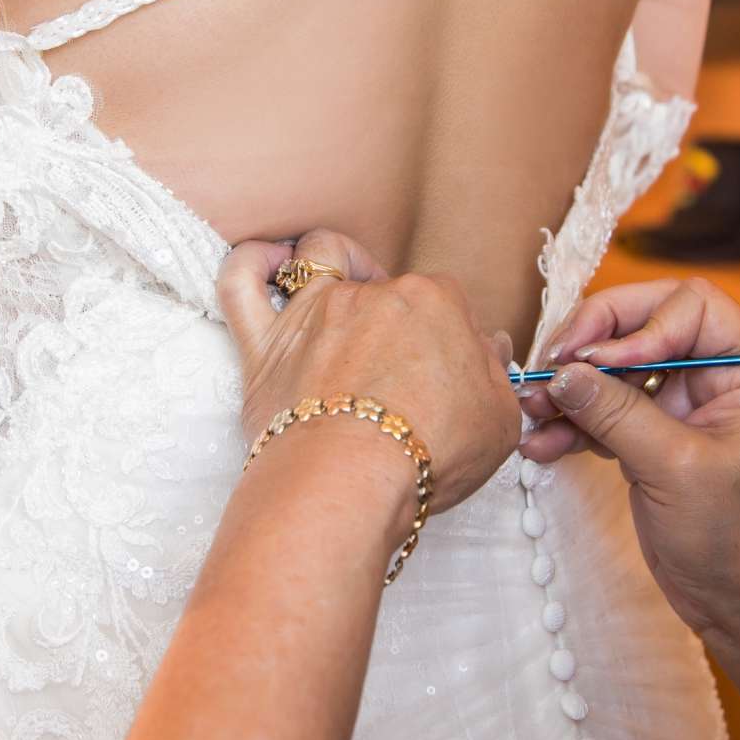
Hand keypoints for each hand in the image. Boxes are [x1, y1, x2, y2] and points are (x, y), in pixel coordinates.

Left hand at [217, 230, 521, 520]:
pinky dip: (250, 264)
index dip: (448, 335)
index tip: (447, 372)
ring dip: (329, 267)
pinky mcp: (264, 344)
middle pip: (385, 284)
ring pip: (316, 259)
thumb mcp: (499, 419)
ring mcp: (313, 314)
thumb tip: (487, 347)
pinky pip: (240, 282)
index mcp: (433, 302)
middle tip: (397, 365)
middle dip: (394, 314)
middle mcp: (372, 294)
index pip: (446, 301)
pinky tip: (266, 265)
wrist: (351, 480)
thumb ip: (494, 374)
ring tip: (338, 295)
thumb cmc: (431, 450)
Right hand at [519, 278, 739, 644]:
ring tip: (531, 410)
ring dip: (573, 386)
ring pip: (618, 369)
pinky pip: (607, 412)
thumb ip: (617, 414)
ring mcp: (683, 409)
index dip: (639, 323)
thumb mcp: (675, 470)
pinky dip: (574, 424)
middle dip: (593, 343)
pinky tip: (542, 444)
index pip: (690, 305)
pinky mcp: (654, 441)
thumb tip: (563, 371)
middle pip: (645, 325)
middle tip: (550, 367)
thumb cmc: (738, 541)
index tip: (599, 361)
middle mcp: (717, 379)